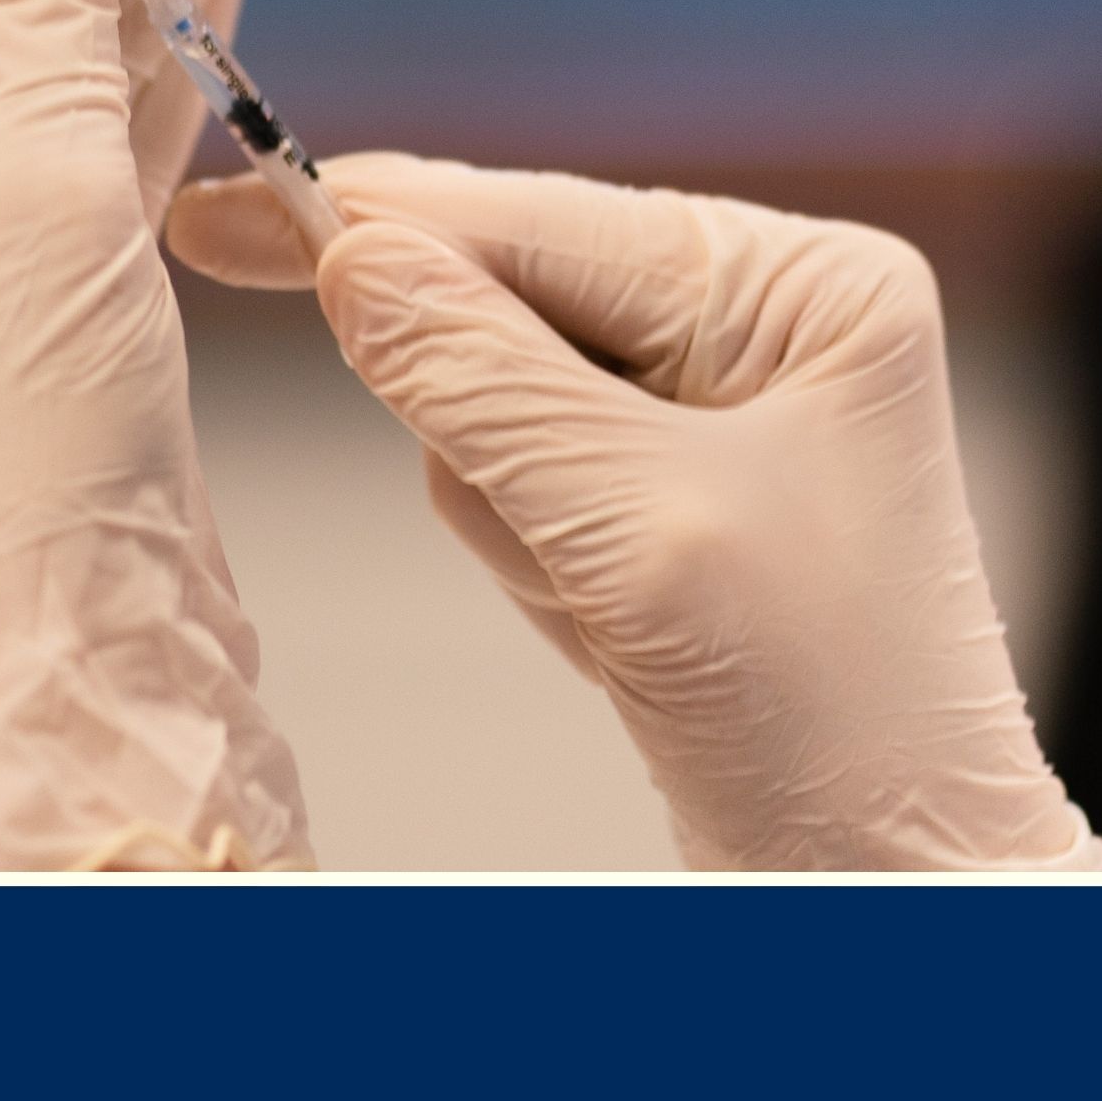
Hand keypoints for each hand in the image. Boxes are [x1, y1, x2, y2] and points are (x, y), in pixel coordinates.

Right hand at [171, 155, 1101, 869]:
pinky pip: (513, 480)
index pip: (534, 218)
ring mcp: (717, 407)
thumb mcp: (638, 530)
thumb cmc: (831, 714)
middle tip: (547, 536)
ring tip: (611, 611)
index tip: (218, 218)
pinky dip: (528, 558)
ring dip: (509, 514)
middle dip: (480, 428)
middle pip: (503, 300)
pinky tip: (611, 627)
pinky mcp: (667, 493)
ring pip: (487, 399)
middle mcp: (765, 321)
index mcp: (804, 285)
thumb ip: (479, 380)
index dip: (368, 219)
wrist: (884, 883)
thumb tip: (345, 258)